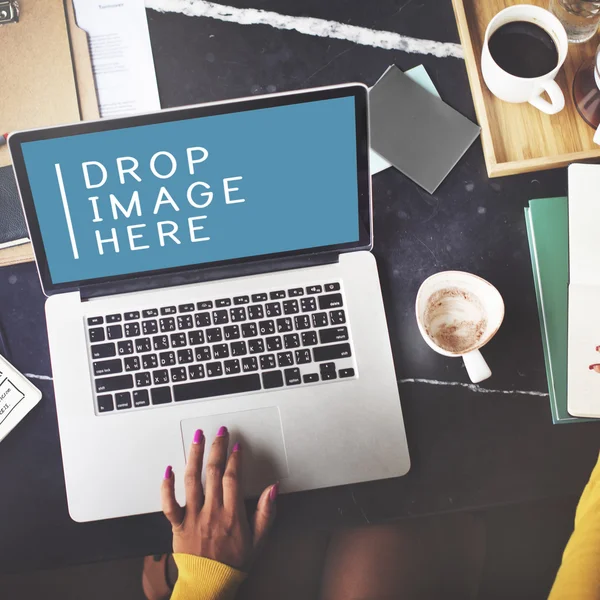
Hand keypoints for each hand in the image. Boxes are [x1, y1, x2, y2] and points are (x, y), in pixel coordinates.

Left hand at [161, 427, 276, 570]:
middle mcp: (211, 512)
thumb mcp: (259, 540)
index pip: (233, 478)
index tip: (236, 446)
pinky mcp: (177, 525)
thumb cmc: (233, 563)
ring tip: (197, 438)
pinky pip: (168, 504)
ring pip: (192, 480)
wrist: (209, 585)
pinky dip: (166, 486)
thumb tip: (273, 489)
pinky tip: (169, 469)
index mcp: (232, 515)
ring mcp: (193, 517)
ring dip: (195, 456)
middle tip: (220, 432)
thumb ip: (266, 513)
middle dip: (217, 448)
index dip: (235, 459)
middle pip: (213, 472)